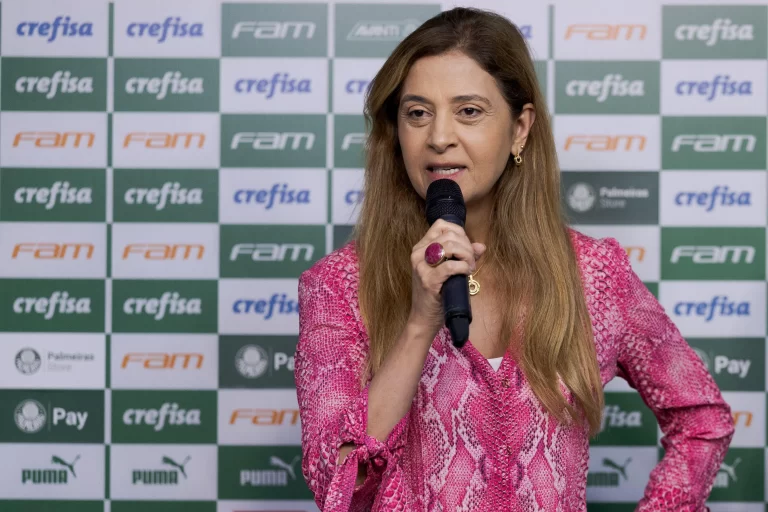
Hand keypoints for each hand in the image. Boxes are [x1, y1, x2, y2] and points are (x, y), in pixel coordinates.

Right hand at [408, 219, 485, 337]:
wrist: (424, 318)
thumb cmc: (438, 293)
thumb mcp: (450, 270)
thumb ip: (464, 256)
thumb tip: (481, 246)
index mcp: (421, 247)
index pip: (442, 225)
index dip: (460, 233)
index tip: (467, 248)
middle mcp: (418, 253)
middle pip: (450, 235)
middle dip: (467, 246)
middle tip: (471, 261)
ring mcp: (421, 266)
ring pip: (450, 246)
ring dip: (467, 255)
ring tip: (469, 268)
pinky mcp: (428, 280)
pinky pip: (450, 266)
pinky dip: (463, 267)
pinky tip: (466, 273)